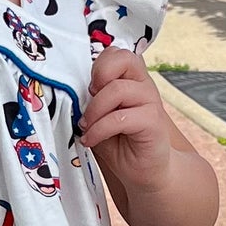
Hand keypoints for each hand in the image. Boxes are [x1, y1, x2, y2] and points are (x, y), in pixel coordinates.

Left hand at [79, 47, 178, 195]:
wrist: (144, 172)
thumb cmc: (120, 143)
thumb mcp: (99, 117)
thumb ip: (91, 100)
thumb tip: (72, 91)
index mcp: (131, 80)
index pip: (117, 53)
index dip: (100, 65)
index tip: (89, 88)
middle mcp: (143, 86)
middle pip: (124, 58)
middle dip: (100, 74)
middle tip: (89, 97)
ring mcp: (151, 102)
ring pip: (118, 89)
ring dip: (95, 110)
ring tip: (86, 126)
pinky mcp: (153, 122)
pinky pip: (121, 118)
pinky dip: (99, 129)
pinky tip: (91, 140)